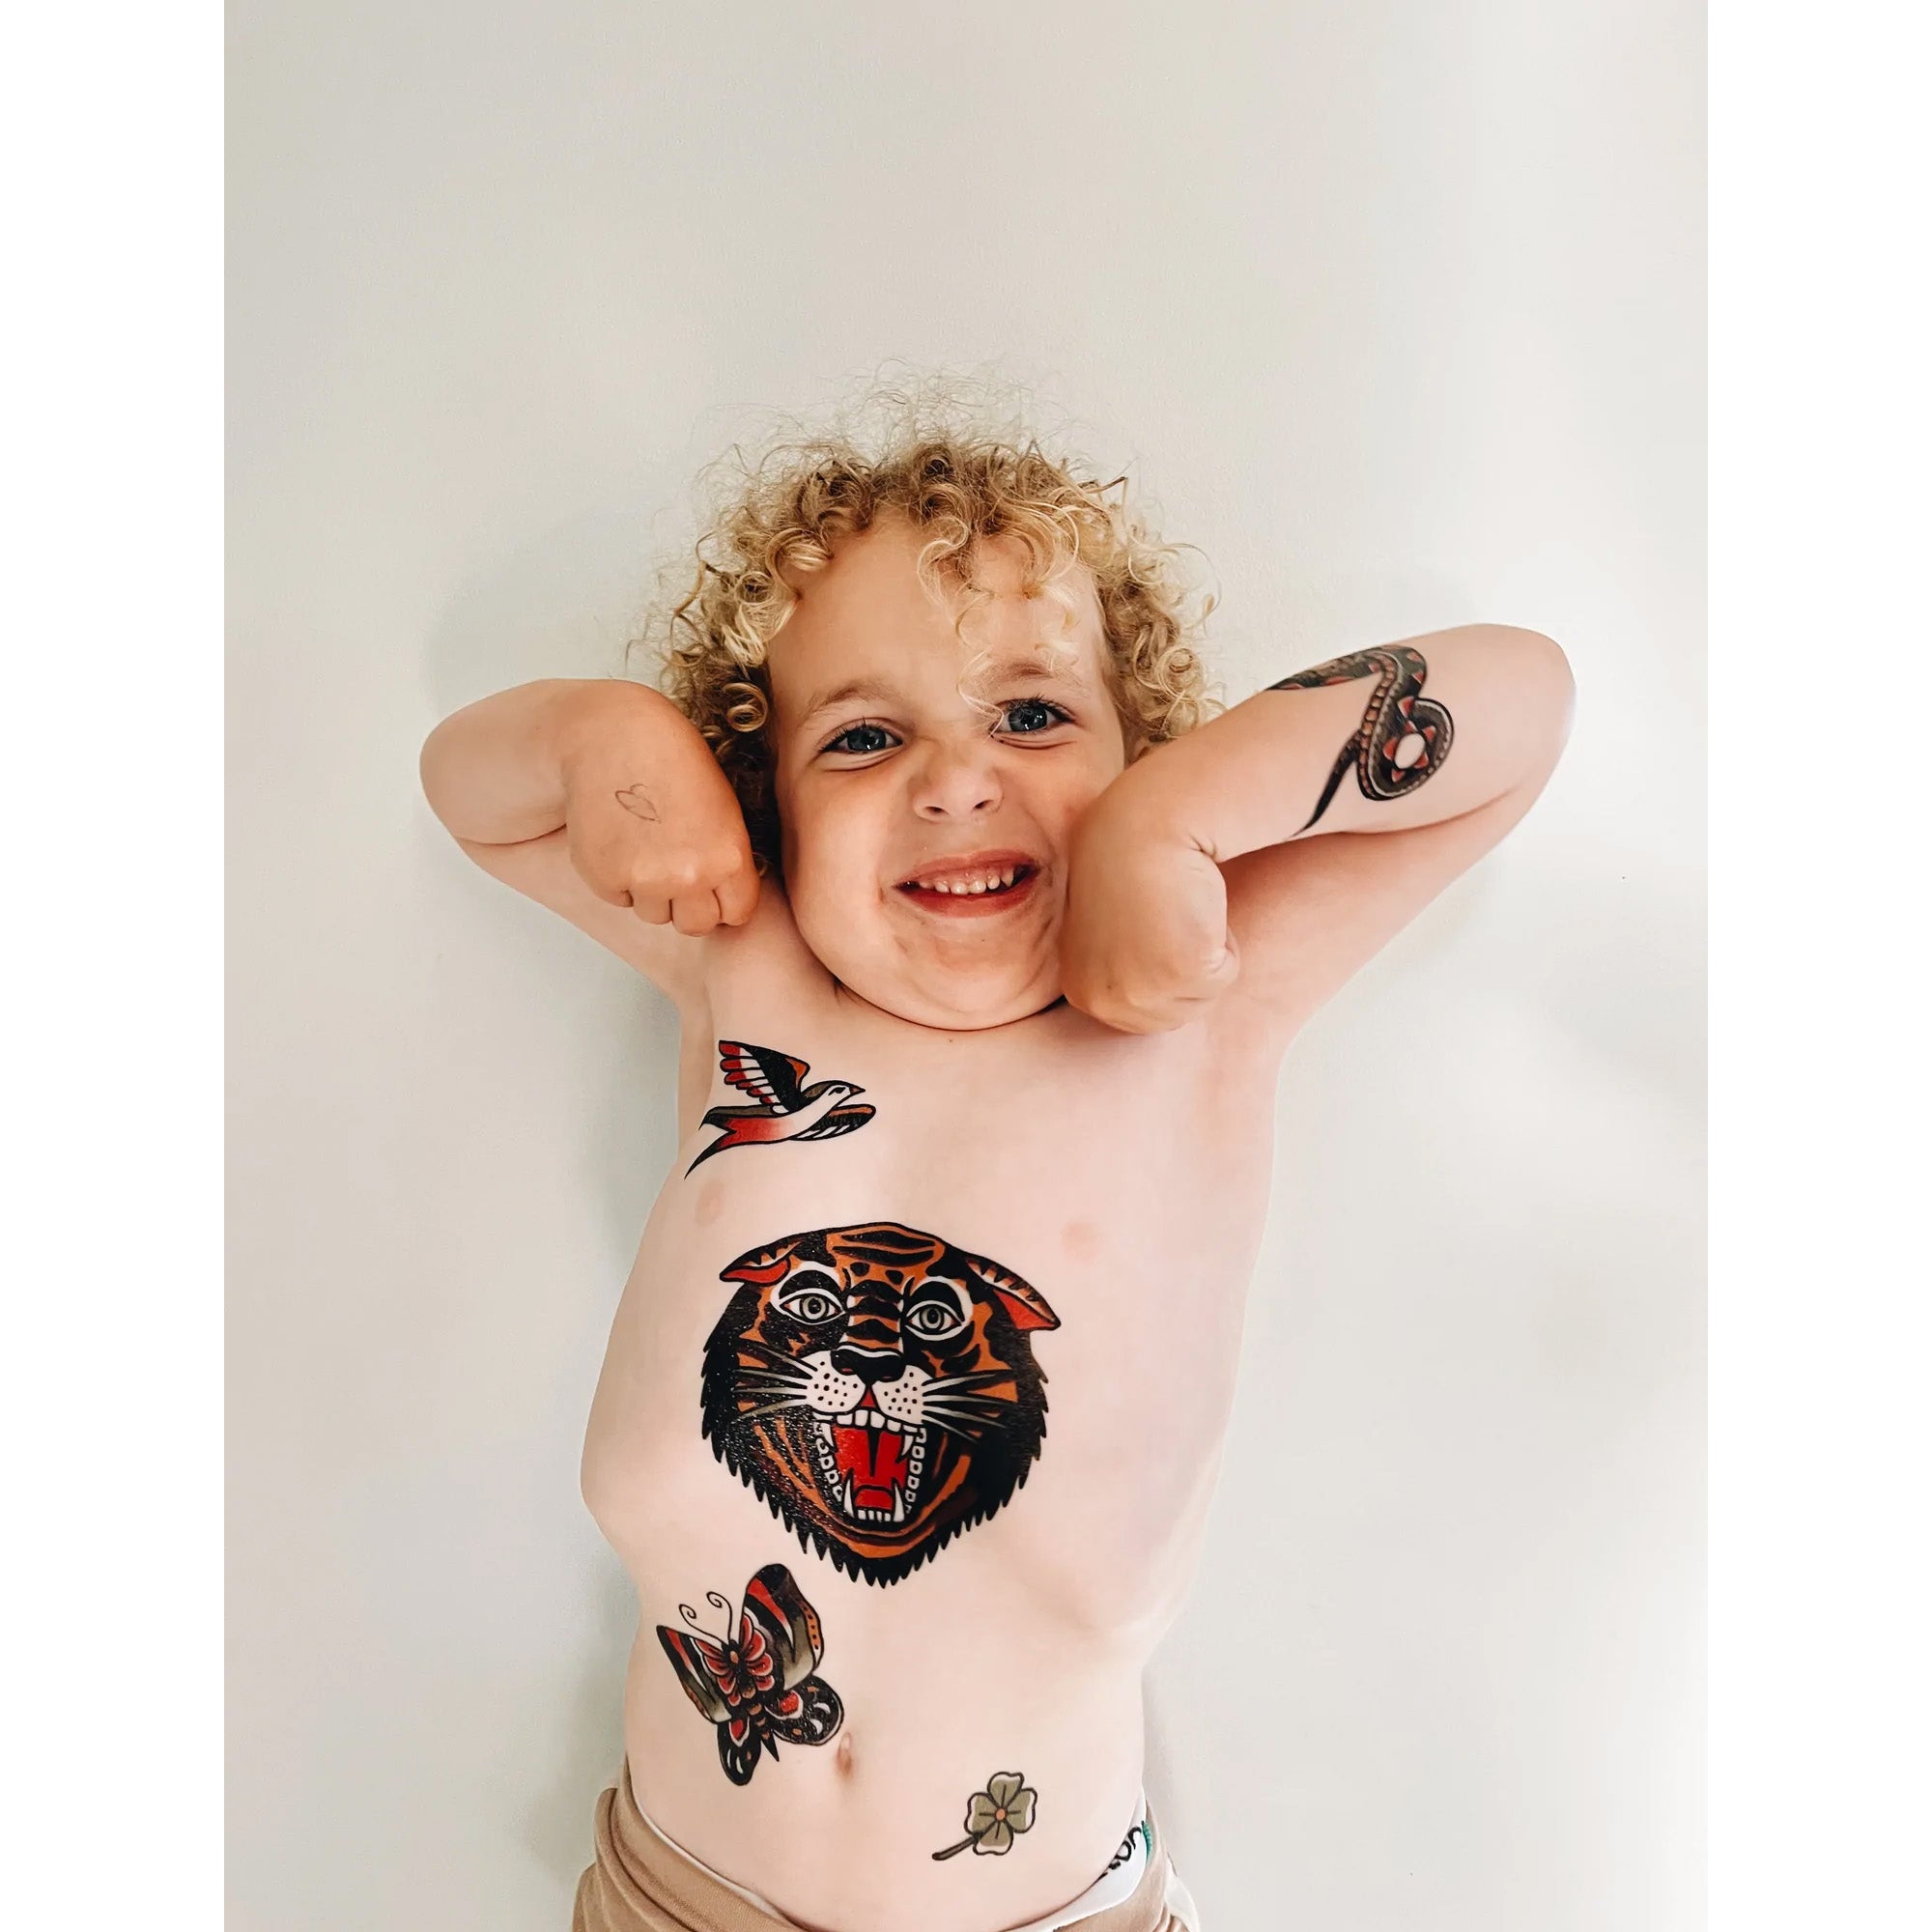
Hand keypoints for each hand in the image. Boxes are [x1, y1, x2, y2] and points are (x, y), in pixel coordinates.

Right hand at [556, 688, 758, 936]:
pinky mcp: (605, 877)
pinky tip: (618, 838)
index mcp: (729, 856)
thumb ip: (727, 857)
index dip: (722, 899)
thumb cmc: (671, 762)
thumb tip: (725, 901)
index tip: (710, 883)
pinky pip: (618, 898)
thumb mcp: (722, 807)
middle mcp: (690, 875)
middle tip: (673, 866)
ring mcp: (645, 879)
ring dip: (649, 892)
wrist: (612, 735)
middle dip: (686, 904)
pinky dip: (616, 879)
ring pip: (654, 914)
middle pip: (694, 924)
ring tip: (644, 843)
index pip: (736, 913)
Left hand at [1061, 797, 1238, 1032]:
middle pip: (1178, 1015)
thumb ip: (1117, 968)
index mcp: (1083, 992)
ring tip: (1178, 909)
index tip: (1149, 927)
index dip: (1162, 969)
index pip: (1146, 1017)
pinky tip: (1195, 905)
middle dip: (1186, 968)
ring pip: (1205, 996)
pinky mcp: (1183, 973)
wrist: (1143, 826)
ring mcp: (1142, 991)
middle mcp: (1105, 1001)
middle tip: (1167, 916)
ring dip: (1205, 952)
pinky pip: (1227, 972)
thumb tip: (1145, 980)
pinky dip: (1224, 939)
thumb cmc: (1125, 864)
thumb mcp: (1102, 931)